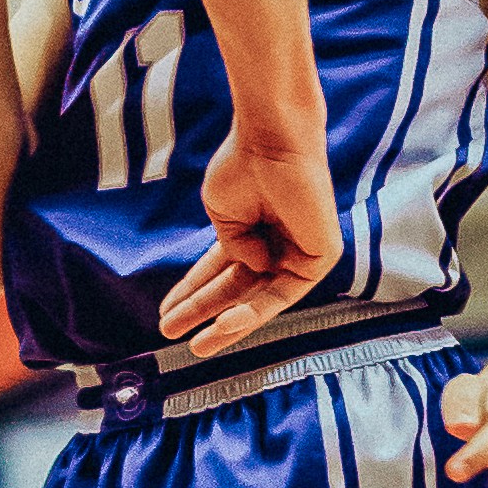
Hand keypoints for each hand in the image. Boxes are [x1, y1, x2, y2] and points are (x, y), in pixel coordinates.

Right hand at [157, 122, 334, 349]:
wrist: (272, 142)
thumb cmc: (244, 166)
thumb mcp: (221, 216)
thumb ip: (231, 249)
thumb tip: (249, 269)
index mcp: (251, 233)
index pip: (220, 272)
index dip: (192, 293)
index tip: (166, 314)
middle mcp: (276, 245)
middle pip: (237, 291)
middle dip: (203, 313)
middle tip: (170, 333)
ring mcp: (299, 253)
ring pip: (259, 300)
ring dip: (226, 325)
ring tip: (195, 345)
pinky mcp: (320, 258)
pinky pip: (282, 294)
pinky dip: (252, 312)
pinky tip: (223, 322)